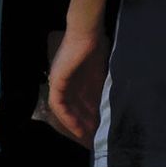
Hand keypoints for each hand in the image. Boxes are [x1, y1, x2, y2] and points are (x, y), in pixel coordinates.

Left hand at [46, 24, 108, 146]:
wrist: (87, 32)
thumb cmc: (96, 45)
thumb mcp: (101, 71)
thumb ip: (101, 86)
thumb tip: (109, 102)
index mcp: (76, 77)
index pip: (80, 100)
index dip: (89, 114)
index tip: (98, 125)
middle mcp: (65, 81)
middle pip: (73, 107)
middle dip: (84, 121)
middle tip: (94, 134)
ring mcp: (59, 82)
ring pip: (66, 109)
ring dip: (75, 122)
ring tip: (86, 134)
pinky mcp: (56, 82)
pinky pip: (59, 105)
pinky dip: (67, 117)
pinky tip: (76, 127)